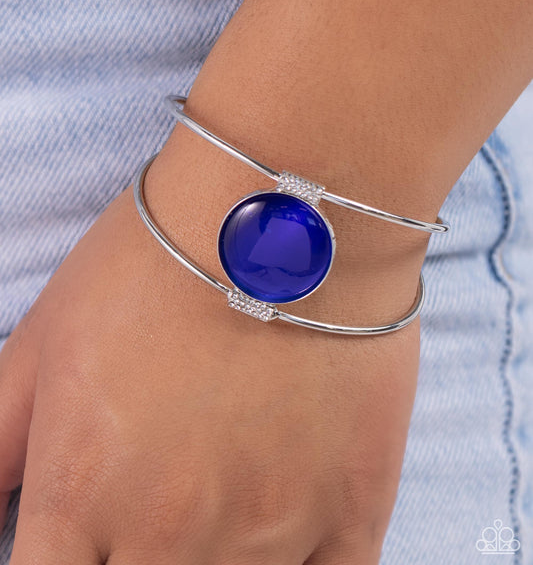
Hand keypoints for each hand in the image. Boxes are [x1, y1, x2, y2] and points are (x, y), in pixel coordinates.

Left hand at [0, 154, 419, 563]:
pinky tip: (286, 538)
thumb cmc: (158, 260)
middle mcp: (169, 534)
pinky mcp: (352, 509)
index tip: (88, 545)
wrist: (283, 212)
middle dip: (139, 560)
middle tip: (159, 513)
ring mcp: (269, 531)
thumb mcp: (46, 336)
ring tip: (219, 500)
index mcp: (80, 496)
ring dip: (216, 562)